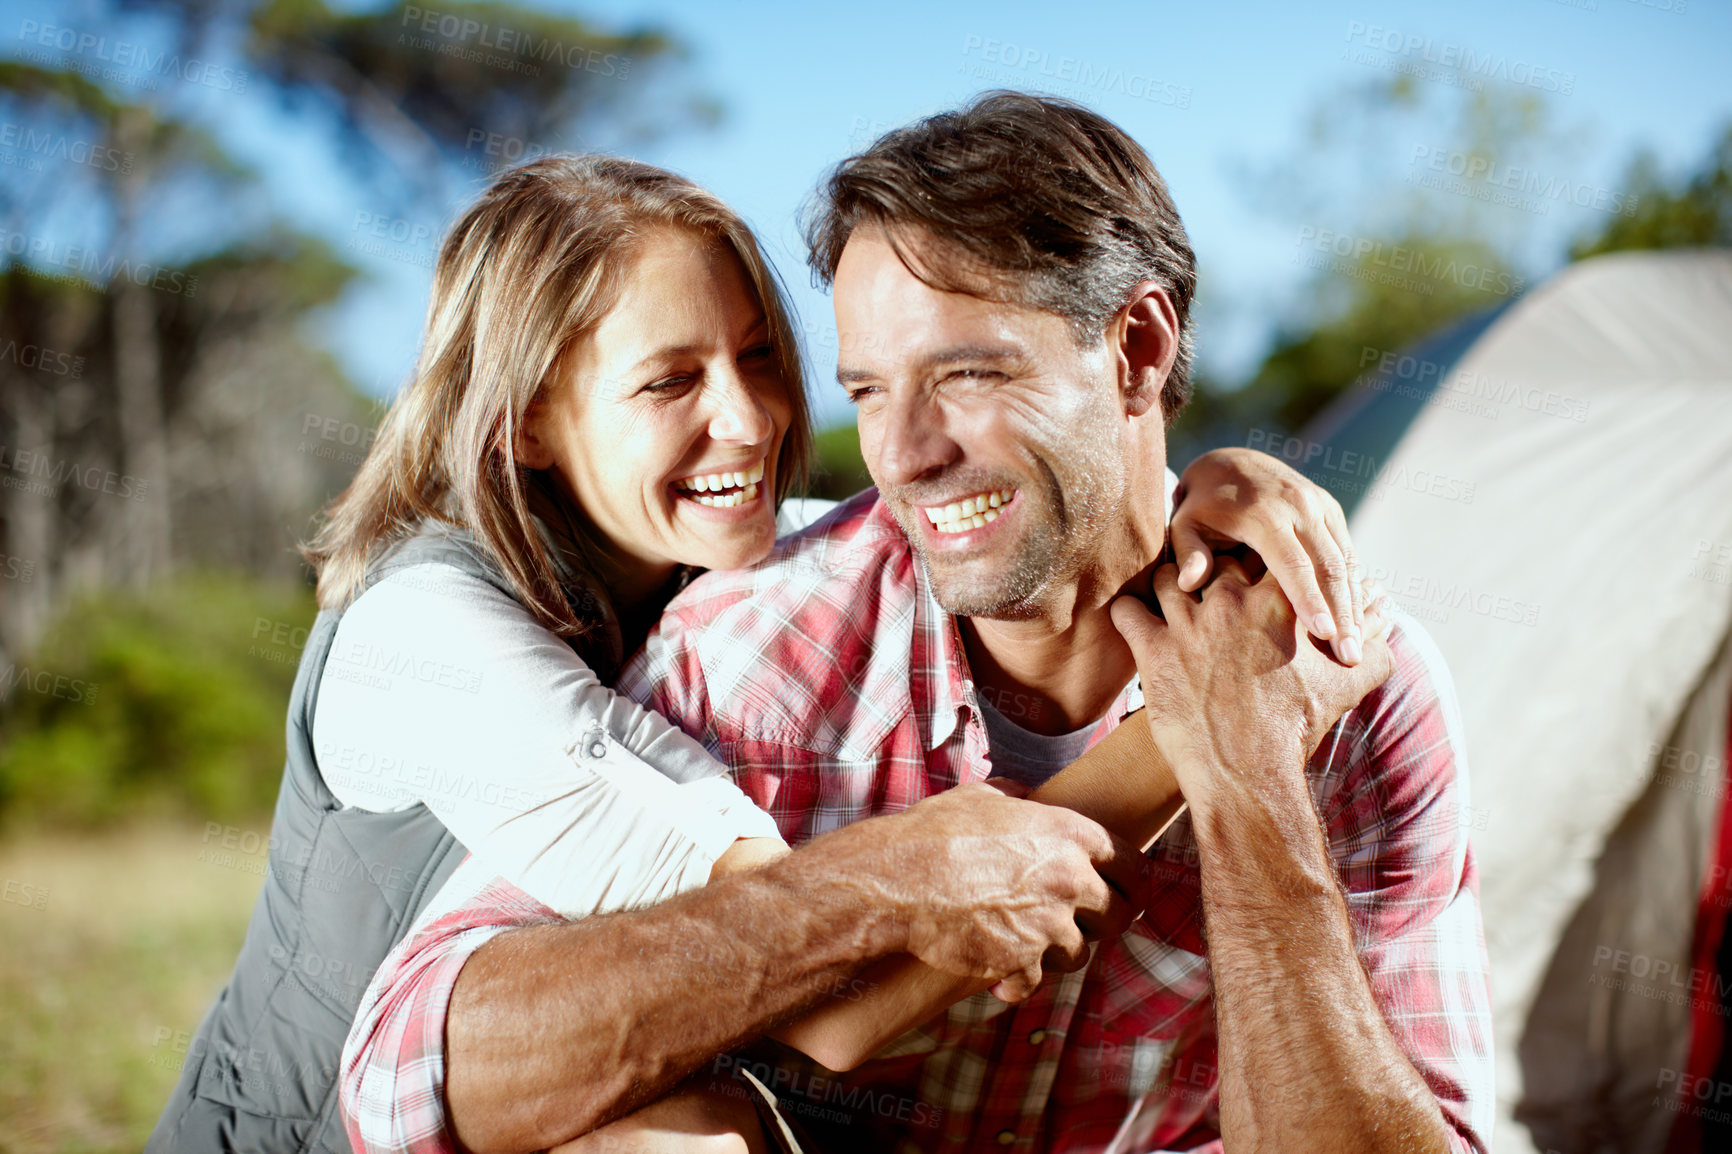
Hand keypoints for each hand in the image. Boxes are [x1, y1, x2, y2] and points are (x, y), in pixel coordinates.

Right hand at [866, 782, 1151, 1001]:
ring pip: (1079, 954)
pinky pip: (1035, 982)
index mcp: (1068, 834)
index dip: (1132, 881)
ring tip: (1029, 945)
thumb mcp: (981, 798)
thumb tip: (1025, 794)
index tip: (1128, 893)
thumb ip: (1016, 797)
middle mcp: (1070, 880)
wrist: (899, 880)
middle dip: (1103, 923)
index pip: (1132, 863)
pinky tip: (998, 977)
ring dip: (1057, 952)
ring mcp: (1049, 925)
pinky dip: (1017, 983)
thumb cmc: (934, 832)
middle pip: (1118, 915)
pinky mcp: (1023, 962)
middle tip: (1085, 927)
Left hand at [1108, 562, 1392, 812]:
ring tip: (1173, 595)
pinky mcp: (1153, 650)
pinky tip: (1134, 617)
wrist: (1249, 774)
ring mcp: (1187, 624)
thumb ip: (1370, 641)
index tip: (1249, 563)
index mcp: (1277, 602)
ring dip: (1170, 583)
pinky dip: (1128, 611)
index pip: (1266, 554)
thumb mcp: (1346, 683)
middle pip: (1216, 559)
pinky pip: (1127, 610)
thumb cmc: (1298, 728)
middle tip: (1208, 574)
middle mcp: (1230, 603)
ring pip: (1169, 576)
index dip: (1257, 557)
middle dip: (1213, 564)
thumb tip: (1386, 611)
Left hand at [1171, 447, 1363, 664]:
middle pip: (1330, 566)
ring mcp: (1320, 505)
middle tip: (1348, 656)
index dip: (1310, 600)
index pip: (1293, 563)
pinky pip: (1349, 553)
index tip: (1323, 635)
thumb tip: (1190, 583)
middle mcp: (1300, 505)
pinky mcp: (1331, 511)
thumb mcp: (1185, 525)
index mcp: (1264, 512)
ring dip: (1355, 606)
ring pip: (1347, 561)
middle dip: (1343, 613)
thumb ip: (1189, 554)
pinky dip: (1354, 589)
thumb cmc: (1201, 506)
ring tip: (1356, 650)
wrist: (1231, 463)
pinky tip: (1354, 624)